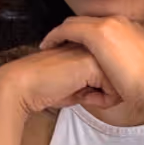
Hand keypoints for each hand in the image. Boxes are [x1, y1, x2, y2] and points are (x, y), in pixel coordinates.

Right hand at [0, 43, 122, 117]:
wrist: (25, 85)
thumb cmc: (47, 88)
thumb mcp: (78, 84)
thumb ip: (95, 81)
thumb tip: (112, 90)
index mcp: (90, 46)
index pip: (112, 72)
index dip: (102, 89)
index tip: (85, 93)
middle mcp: (94, 44)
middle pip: (118, 76)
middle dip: (107, 92)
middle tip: (86, 95)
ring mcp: (94, 51)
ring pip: (119, 82)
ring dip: (105, 96)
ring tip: (85, 96)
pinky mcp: (92, 62)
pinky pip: (113, 89)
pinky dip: (102, 100)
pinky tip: (84, 97)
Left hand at [39, 16, 143, 114]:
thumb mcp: (139, 74)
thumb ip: (126, 69)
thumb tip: (114, 81)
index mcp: (132, 29)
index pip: (101, 27)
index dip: (85, 37)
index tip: (73, 49)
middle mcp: (121, 21)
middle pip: (87, 22)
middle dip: (71, 33)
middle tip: (56, 47)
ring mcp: (110, 24)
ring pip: (75, 23)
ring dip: (61, 34)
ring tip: (48, 47)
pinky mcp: (99, 32)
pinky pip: (68, 29)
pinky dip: (56, 36)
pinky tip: (47, 46)